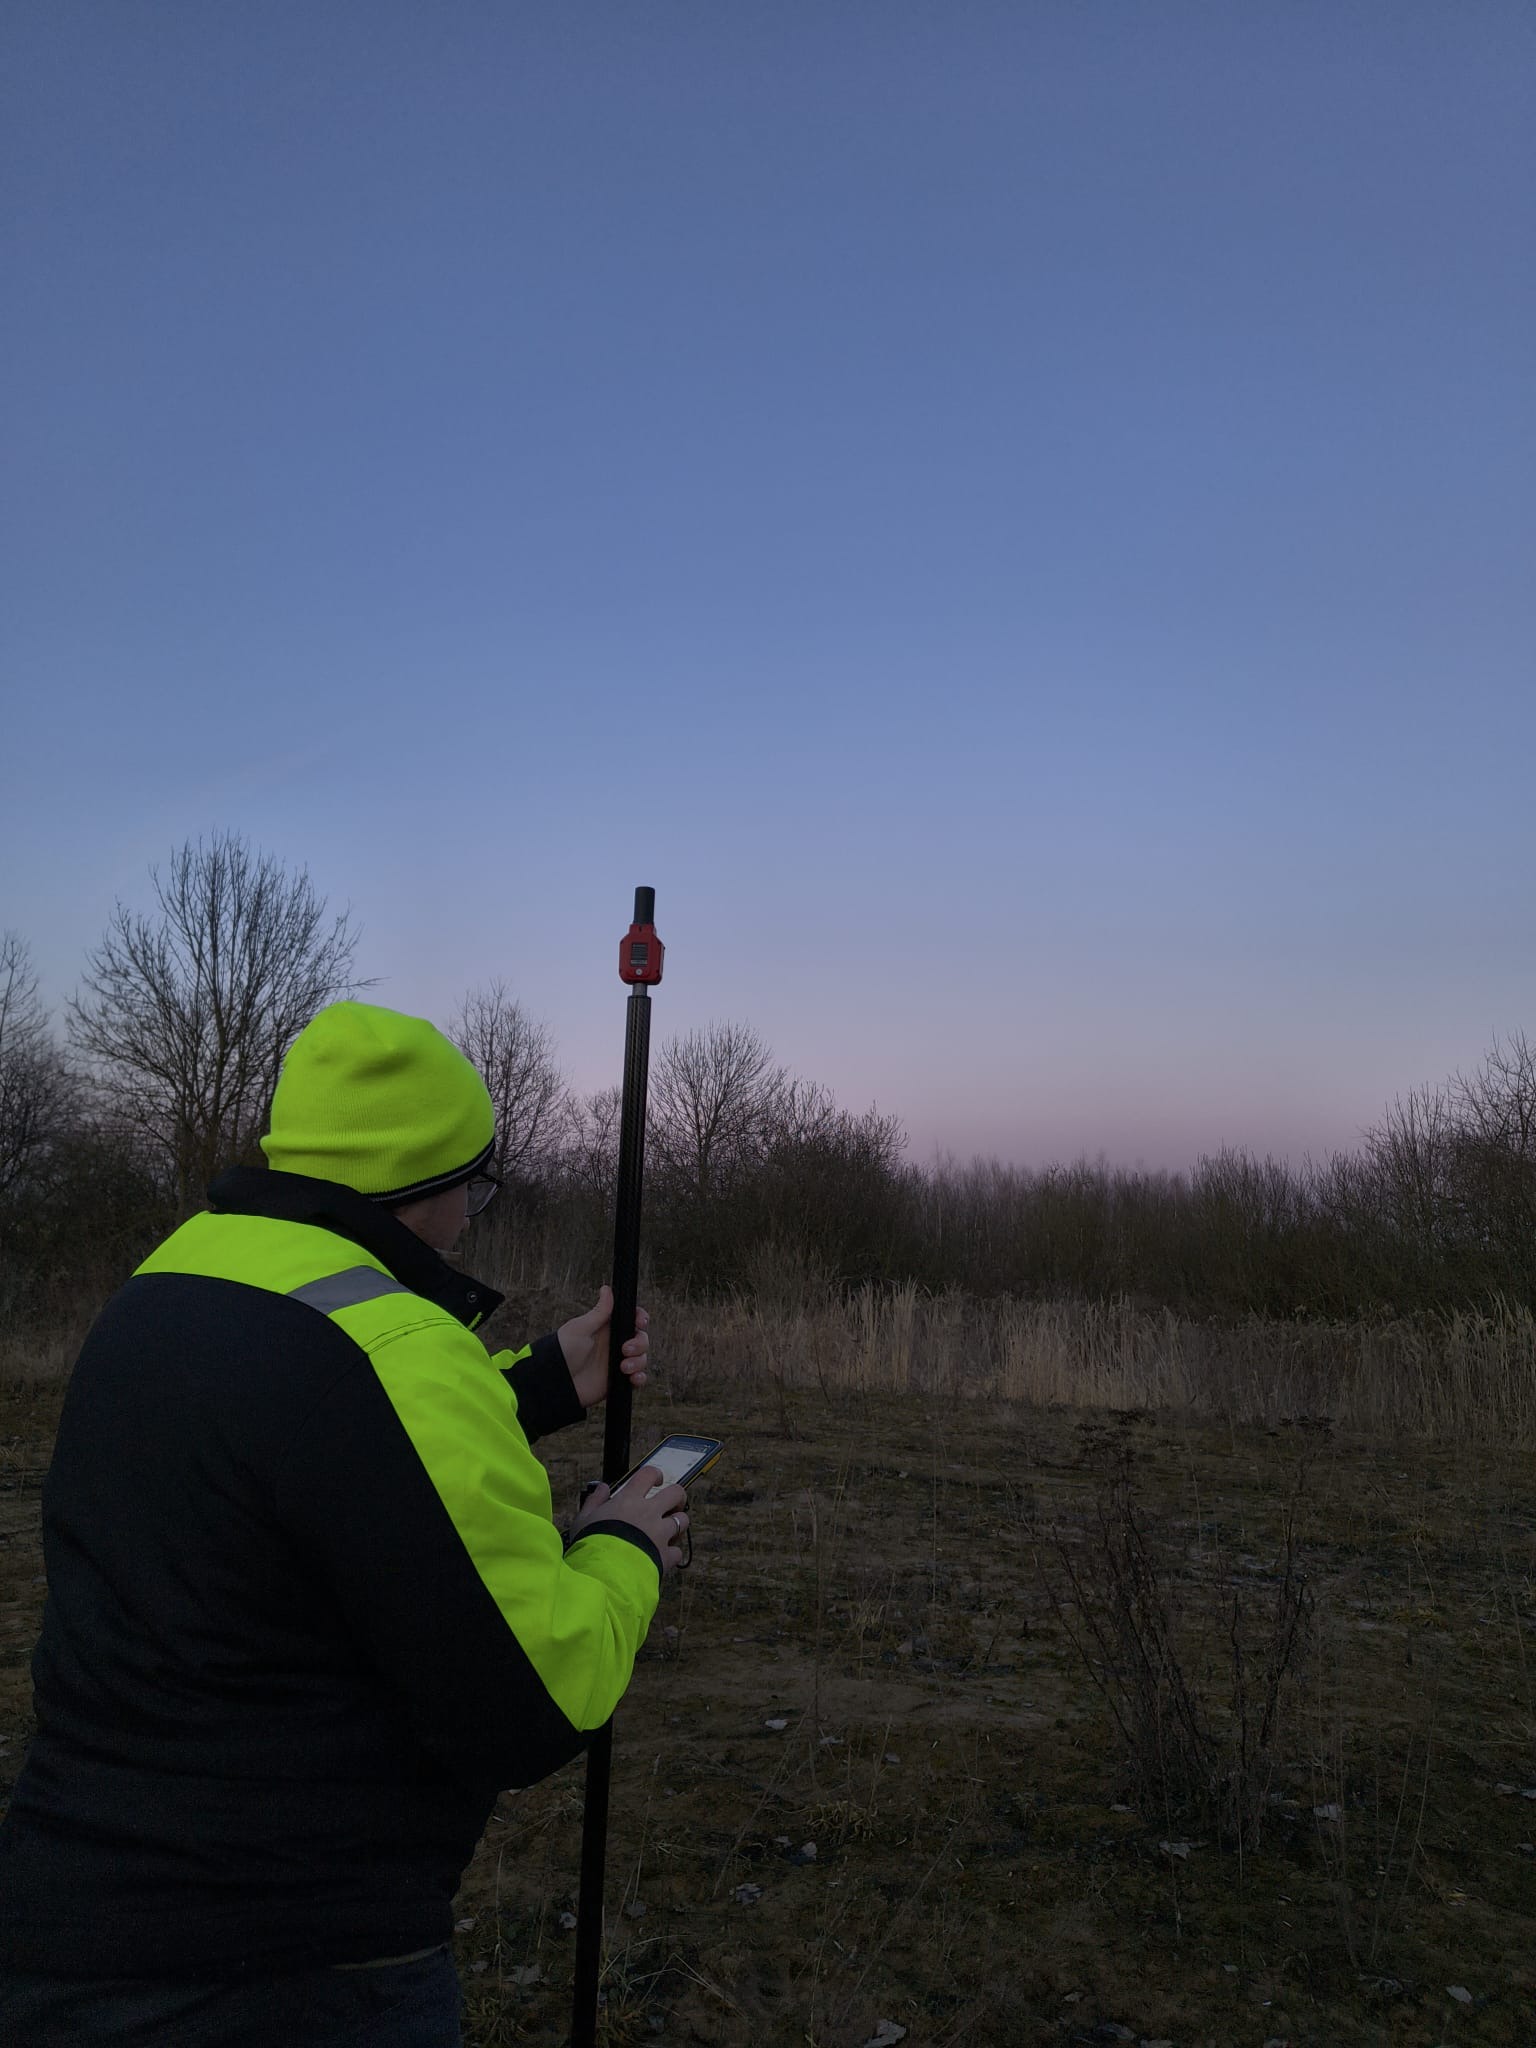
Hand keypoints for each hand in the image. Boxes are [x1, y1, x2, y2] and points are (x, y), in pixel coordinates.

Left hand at [558, 1286, 648, 1410]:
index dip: (640, 1318)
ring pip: (641, 1358)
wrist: (556, 1381)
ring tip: (623, 1367)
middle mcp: (615, 1344)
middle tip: (626, 1349)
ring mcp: (617, 1362)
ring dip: (638, 1362)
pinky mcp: (617, 1380)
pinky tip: (632, 1378)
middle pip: (641, 1338)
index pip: (632, 1319)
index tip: (641, 1322)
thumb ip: (599, 1312)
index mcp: (607, 1328)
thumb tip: (607, 1289)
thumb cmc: (563, 1351)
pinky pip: (637, 1378)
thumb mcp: (580, 1328)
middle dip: (640, 1343)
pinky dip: (640, 1378)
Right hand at [570, 1471, 688, 1574]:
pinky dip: (672, 1555)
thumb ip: (594, 1501)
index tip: (656, 1480)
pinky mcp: (665, 1556)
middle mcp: (649, 1513)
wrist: (601, 1573)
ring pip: (683, 1521)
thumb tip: (602, 1487)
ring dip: (678, 1525)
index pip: (648, 1474)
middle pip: (676, 1493)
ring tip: (668, 1532)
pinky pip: (677, 1552)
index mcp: (629, 1500)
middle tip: (672, 1504)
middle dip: (678, 1497)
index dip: (655, 1474)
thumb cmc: (588, 1545)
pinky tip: (662, 1557)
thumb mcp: (583, 1519)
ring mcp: (660, 1534)